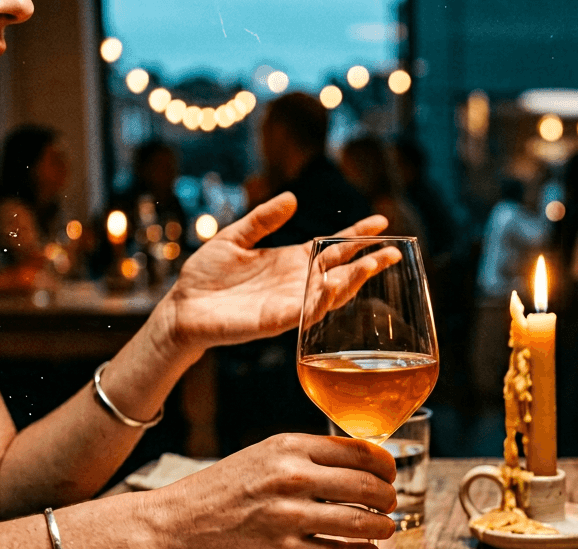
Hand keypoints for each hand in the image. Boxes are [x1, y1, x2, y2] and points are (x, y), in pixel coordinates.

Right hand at [147, 433, 398, 548]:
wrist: (172, 526)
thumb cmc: (219, 491)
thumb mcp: (263, 456)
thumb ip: (306, 458)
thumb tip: (357, 465)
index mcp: (290, 447)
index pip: (361, 451)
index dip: (385, 466)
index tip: (389, 475)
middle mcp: (292, 478)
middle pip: (368, 486)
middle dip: (388, 497)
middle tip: (390, 504)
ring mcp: (288, 517)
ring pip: (360, 521)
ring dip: (382, 527)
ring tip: (384, 529)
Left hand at [157, 193, 393, 357]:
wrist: (182, 308)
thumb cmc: (206, 276)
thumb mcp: (234, 237)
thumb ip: (262, 219)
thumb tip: (292, 197)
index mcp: (291, 261)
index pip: (333, 247)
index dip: (358, 235)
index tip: (381, 221)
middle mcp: (297, 283)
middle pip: (343, 271)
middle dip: (370, 263)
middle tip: (395, 252)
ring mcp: (289, 304)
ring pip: (330, 294)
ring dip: (352, 281)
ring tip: (371, 265)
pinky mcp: (274, 321)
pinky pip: (304, 312)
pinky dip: (321, 301)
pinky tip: (333, 286)